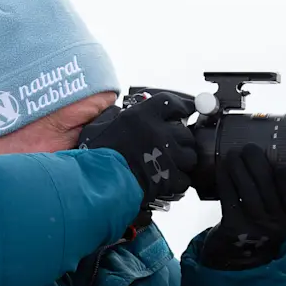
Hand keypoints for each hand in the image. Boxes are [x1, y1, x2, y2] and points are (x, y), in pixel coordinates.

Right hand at [78, 92, 196, 206]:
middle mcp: (159, 132)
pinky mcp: (169, 178)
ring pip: (190, 156)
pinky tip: (168, 181)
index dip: (183, 105)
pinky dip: (179, 181)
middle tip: (174, 145)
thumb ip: (113, 116)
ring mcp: (167, 156)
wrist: (98, 181)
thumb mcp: (99, 125)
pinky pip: (185, 179)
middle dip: (183, 139)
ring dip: (183, 160)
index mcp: (143, 116)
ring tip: (172, 164)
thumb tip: (118, 113)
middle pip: (186, 132)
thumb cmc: (95, 155)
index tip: (187, 109)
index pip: (172, 103)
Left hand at [200, 143, 285, 269]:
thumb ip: (278, 188)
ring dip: (238, 167)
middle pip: (268, 189)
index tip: (282, 163)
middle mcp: (275, 224)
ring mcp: (254, 227)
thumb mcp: (275, 210)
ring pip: (247, 191)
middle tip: (249, 147)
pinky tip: (223, 167)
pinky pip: (230, 198)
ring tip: (234, 153)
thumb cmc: (258, 220)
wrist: (236, 253)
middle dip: (257, 163)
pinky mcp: (233, 228)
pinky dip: (225, 179)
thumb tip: (269, 148)